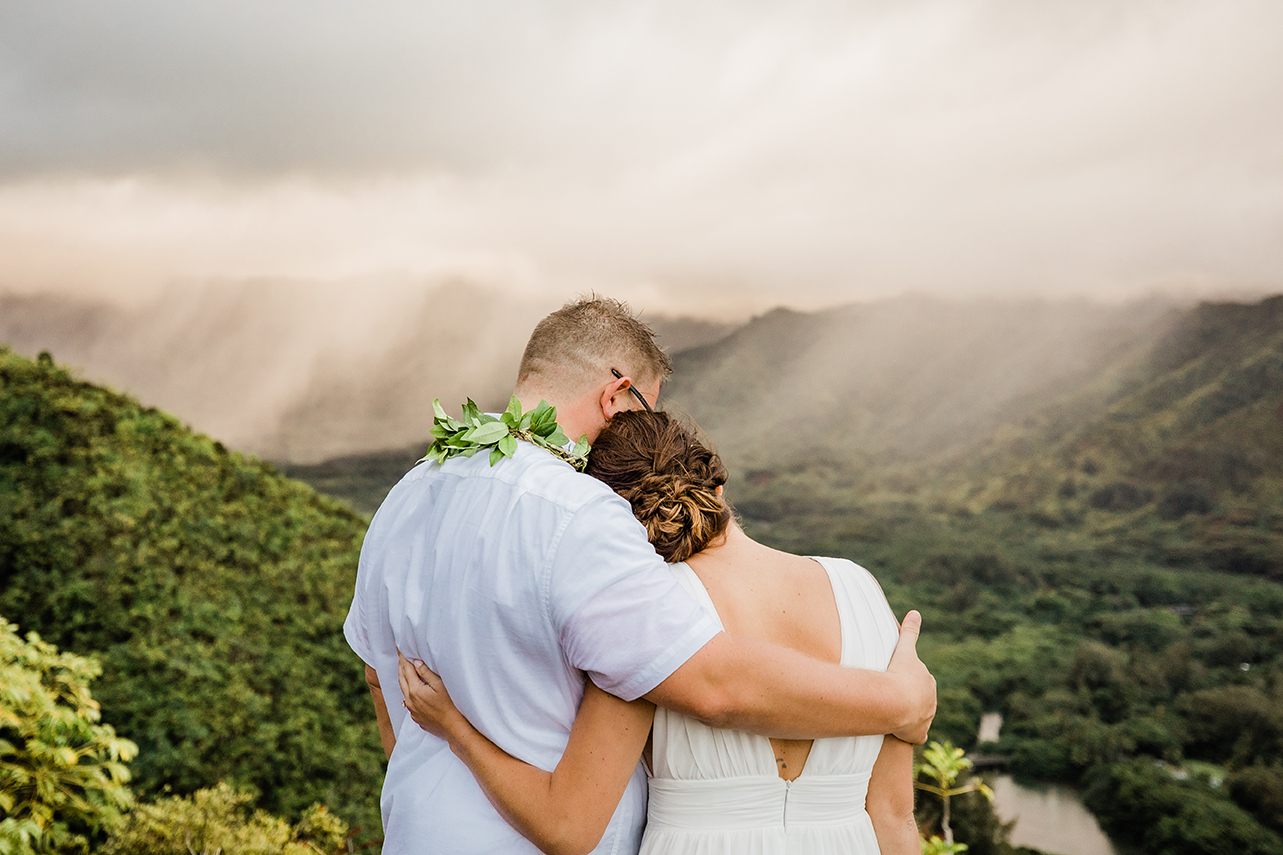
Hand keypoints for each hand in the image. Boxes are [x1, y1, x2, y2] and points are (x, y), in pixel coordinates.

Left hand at [397, 650, 462, 740]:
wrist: (454, 728)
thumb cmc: (451, 705)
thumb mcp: (441, 684)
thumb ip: (426, 672)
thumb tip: (416, 662)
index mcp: (415, 690)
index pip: (406, 669)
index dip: (403, 657)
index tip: (400, 647)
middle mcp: (409, 700)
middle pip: (401, 679)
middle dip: (401, 666)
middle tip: (401, 655)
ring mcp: (412, 710)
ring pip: (404, 690)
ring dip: (404, 678)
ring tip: (406, 669)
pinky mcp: (416, 716)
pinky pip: (408, 701)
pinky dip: (409, 691)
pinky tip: (414, 689)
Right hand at [885, 611, 935, 743]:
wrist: (896, 701)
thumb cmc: (899, 674)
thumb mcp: (904, 649)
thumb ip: (910, 632)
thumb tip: (915, 612)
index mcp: (928, 681)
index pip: (921, 680)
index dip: (908, 680)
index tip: (897, 680)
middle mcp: (931, 700)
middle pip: (922, 698)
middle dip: (911, 698)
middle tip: (892, 696)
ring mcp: (925, 718)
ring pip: (920, 717)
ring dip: (910, 716)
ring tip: (893, 713)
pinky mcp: (918, 734)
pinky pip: (917, 735)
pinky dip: (912, 735)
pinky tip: (904, 734)